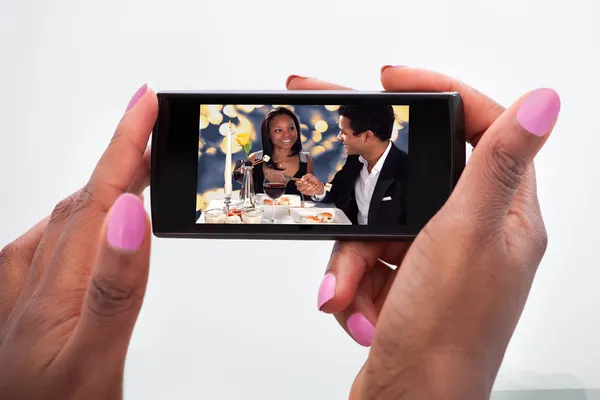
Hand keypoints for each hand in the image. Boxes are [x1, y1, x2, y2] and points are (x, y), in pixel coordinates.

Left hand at [0, 84, 156, 398]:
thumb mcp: (92, 361)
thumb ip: (113, 289)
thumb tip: (130, 216)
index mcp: (55, 284)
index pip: (99, 194)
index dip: (125, 144)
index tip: (147, 103)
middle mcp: (35, 277)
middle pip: (87, 197)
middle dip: (122, 152)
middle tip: (152, 120)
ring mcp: (25, 289)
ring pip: (71, 217)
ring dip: (106, 181)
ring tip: (135, 160)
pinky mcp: (26, 302)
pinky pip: (53, 242)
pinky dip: (82, 216)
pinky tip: (88, 218)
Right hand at [287, 69, 559, 398]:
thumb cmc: (445, 339)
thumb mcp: (469, 237)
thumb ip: (498, 165)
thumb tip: (543, 102)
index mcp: (506, 215)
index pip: (482, 127)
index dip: (438, 94)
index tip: (392, 80)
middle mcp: (476, 233)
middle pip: (414, 178)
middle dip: (370, 198)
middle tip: (339, 193)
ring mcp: (439, 259)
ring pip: (381, 222)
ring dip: (356, 256)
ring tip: (352, 292)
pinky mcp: (407, 279)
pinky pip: (368, 254)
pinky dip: (353, 279)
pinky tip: (354, 306)